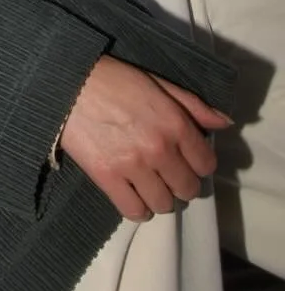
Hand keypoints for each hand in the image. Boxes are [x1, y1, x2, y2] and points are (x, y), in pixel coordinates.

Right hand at [59, 56, 231, 220]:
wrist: (67, 82)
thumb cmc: (112, 79)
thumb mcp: (157, 83)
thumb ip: (193, 104)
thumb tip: (225, 123)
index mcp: (174, 123)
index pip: (206, 165)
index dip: (198, 164)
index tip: (185, 159)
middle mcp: (159, 149)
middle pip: (188, 189)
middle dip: (180, 183)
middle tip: (166, 172)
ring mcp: (133, 166)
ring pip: (164, 205)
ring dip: (160, 197)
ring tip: (148, 183)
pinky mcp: (107, 177)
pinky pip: (134, 211)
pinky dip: (137, 208)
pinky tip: (133, 194)